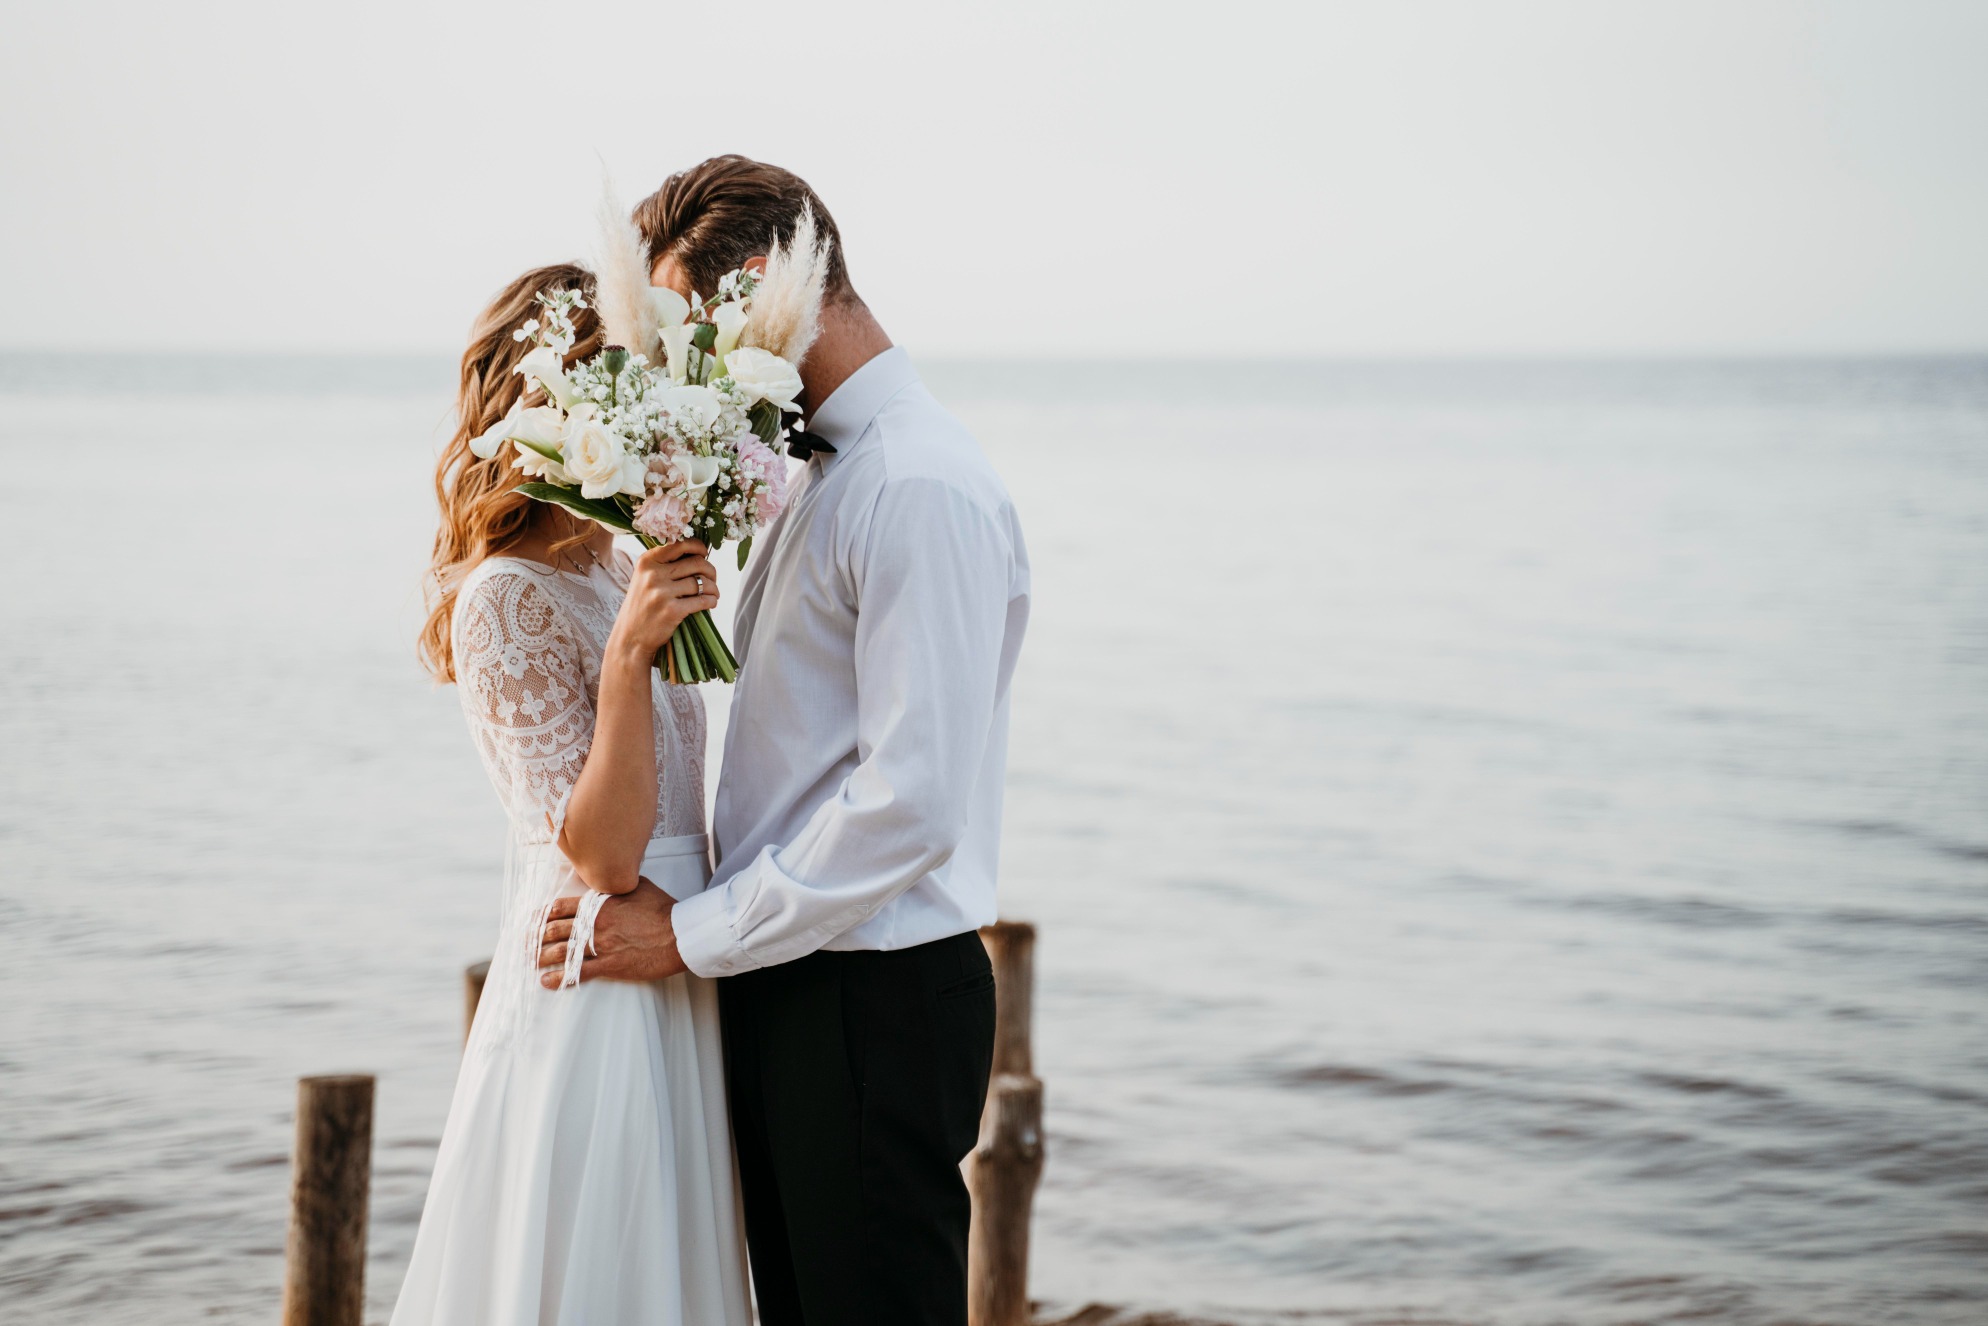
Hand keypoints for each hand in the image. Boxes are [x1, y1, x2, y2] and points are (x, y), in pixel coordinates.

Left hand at [537, 878, 686, 984]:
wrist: (679, 934)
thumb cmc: (662, 908)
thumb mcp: (638, 886)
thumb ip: (617, 884)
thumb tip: (611, 876)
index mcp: (599, 903)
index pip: (560, 907)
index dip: (543, 915)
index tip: (533, 920)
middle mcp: (594, 923)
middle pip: (554, 930)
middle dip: (535, 937)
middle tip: (525, 943)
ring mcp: (600, 945)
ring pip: (561, 952)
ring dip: (541, 957)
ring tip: (531, 961)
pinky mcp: (610, 965)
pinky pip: (578, 973)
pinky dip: (559, 979)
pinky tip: (547, 982)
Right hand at [608, 540, 717, 658]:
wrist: (630, 638)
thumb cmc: (642, 606)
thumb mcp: (644, 578)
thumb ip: (664, 564)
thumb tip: (698, 552)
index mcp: (647, 561)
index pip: (681, 544)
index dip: (699, 547)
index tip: (705, 555)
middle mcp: (653, 574)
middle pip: (697, 562)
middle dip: (711, 571)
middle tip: (712, 579)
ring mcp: (662, 592)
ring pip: (702, 582)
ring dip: (714, 588)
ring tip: (713, 593)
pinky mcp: (672, 610)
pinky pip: (703, 600)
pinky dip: (712, 600)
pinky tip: (711, 602)